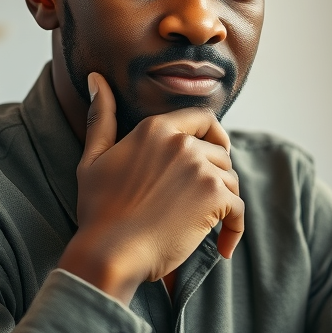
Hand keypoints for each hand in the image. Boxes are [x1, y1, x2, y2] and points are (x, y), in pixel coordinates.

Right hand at [57, 72, 244, 303]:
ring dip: (223, 202)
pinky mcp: (214, 197)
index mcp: (156, 128)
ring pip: (230, 180)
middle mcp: (182, 142)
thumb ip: (101, 118)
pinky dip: (234, 230)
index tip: (215, 152)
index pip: (203, 118)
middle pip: (220, 152)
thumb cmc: (98, 211)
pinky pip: (238, 210)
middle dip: (216, 175)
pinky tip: (222, 248)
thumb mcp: (93, 159)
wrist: (109, 252)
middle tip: (203, 201)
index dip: (215, 135)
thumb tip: (97, 80)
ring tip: (205, 224)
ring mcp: (200, 168)